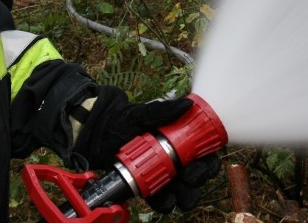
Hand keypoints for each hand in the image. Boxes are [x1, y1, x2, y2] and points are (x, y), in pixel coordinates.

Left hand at [75, 91, 221, 213]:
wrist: (99, 135)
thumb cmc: (124, 120)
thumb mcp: (144, 114)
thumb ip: (164, 110)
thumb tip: (187, 105)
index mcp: (181, 140)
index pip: (204, 153)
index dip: (208, 161)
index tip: (202, 163)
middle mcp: (177, 159)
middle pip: (198, 174)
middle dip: (198, 179)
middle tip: (189, 177)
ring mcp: (165, 175)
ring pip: (184, 190)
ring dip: (186, 195)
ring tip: (179, 195)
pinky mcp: (150, 187)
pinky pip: (163, 199)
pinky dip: (166, 203)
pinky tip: (166, 201)